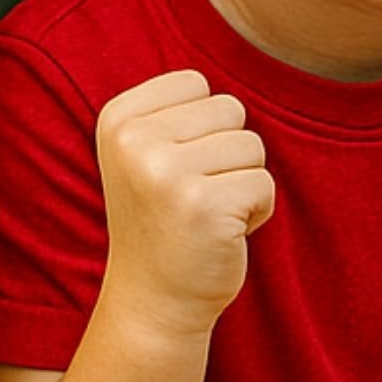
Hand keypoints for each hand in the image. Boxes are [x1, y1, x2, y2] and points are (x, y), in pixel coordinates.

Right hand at [94, 70, 274, 337]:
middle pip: (228, 110)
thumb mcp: (142, 152)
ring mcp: (166, 172)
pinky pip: (265, 184)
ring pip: (251, 146)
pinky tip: (225, 232)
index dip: (202, 125)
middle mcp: (134, 140)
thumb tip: (226, 92)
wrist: (153, 298)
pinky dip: (258, 210)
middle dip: (228, 152)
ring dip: (243, 181)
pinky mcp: (205, 206)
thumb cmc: (161, 217)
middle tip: (198, 192)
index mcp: (117, 118)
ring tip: (210, 212)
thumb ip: (172, 111)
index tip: (176, 164)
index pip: (195, 84)